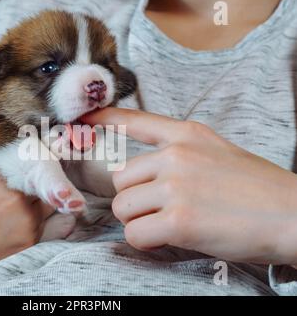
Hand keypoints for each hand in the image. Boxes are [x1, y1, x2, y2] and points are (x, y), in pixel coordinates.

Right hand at [0, 135, 55, 294]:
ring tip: (28, 186)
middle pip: (42, 172)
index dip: (32, 146)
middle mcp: (13, 197)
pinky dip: (40, 210)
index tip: (31, 142)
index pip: (27, 151)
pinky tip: (25, 206)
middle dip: (39, 167)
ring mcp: (24, 220)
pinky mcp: (28, 240)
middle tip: (33, 163)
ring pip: (49, 195)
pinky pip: (48, 218)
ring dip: (42, 189)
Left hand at [83, 108, 296, 264]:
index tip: (81, 117)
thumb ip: (181, 154)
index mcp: (187, 135)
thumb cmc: (257, 190)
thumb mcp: (218, 153)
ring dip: (139, 221)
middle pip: (120, 181)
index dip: (104, 118)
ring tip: (171, 223)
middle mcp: (176, 156)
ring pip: (122, 208)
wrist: (294, 215)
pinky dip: (146, 241)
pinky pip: (134, 234)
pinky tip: (171, 237)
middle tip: (162, 209)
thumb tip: (145, 172)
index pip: (136, 121)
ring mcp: (176, 187)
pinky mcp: (179, 220)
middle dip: (134, 199)